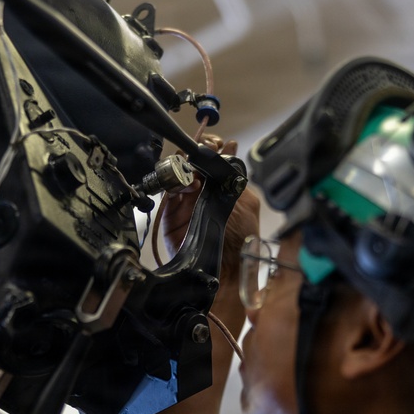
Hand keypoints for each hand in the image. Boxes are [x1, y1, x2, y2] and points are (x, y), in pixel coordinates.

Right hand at [160, 135, 259, 285]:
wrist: (226, 270)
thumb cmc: (239, 240)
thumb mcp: (245, 203)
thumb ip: (234, 178)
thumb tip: (231, 147)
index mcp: (220, 188)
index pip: (210, 159)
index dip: (210, 149)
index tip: (214, 144)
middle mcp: (201, 192)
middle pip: (190, 162)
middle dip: (195, 154)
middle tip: (202, 154)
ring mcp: (185, 201)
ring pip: (177, 173)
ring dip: (185, 167)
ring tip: (196, 171)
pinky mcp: (170, 213)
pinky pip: (168, 191)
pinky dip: (176, 183)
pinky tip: (188, 185)